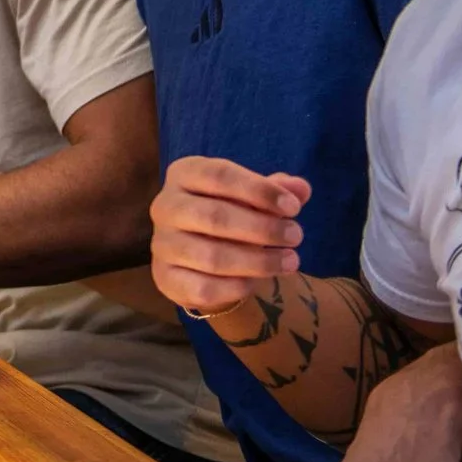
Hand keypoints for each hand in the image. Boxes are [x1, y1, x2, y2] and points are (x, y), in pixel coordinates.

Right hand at [149, 156, 306, 318]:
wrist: (205, 259)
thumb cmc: (234, 216)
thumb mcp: (255, 198)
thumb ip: (277, 191)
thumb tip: (300, 188)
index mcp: (182, 174)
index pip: (218, 175)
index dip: (258, 190)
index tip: (294, 207)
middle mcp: (165, 206)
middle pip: (214, 216)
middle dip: (263, 228)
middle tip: (297, 236)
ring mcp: (162, 244)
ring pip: (211, 256)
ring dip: (259, 261)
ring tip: (291, 261)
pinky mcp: (165, 278)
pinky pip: (204, 287)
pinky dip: (236, 286)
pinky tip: (258, 282)